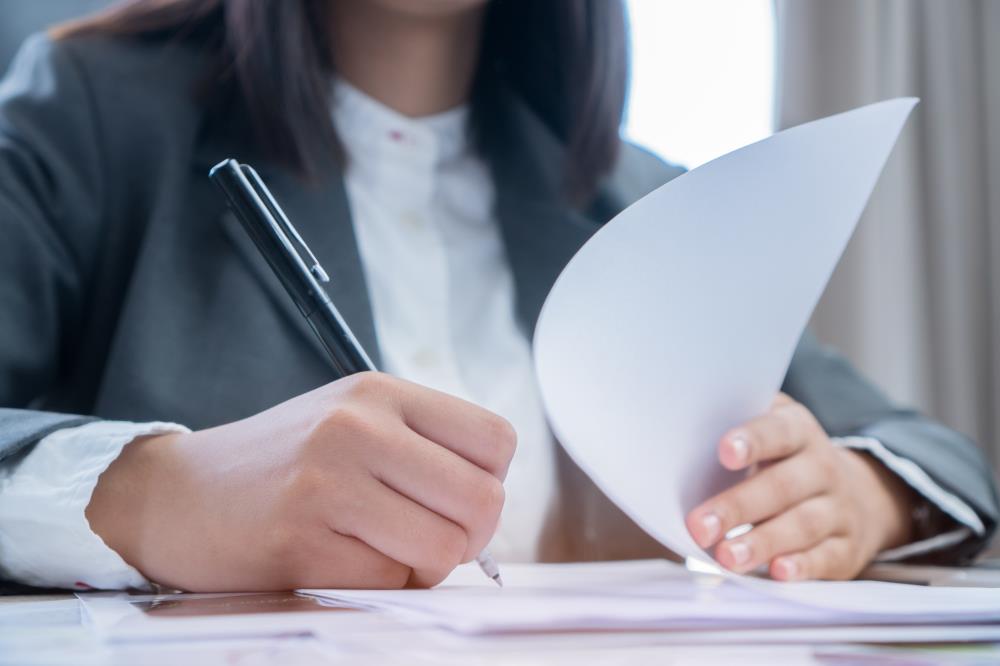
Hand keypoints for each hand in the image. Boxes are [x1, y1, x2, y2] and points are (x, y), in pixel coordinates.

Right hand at [86, 372, 515, 591]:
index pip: (497, 438)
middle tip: (424, 539)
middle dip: (467, 538)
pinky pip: (389, 583)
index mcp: (380, 393)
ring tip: (378, 550)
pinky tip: (338, 563)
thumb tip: (491, 506)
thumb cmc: (279, 465)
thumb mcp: (352, 422)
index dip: (490, 482)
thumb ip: (422, 448)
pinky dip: (377, 586)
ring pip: (444, 549)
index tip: (453, 500)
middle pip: (483, 500)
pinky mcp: (300, 539)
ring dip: (422, 567)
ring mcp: (329, 481)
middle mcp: (359, 427)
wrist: (175, 495)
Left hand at [685, 394, 916, 580]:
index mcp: (798, 431)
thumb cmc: (787, 460)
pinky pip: (825, 558)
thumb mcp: (771, 431)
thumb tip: (678, 434)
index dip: (752, 441)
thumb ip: (732, 428)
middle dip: (738, 507)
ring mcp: (838, 509)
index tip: (724, 453)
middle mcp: (822, 467)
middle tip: (700, 526)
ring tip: (726, 557)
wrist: (861, 493)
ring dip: (762, 543)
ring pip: (801, 524)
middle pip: (781, 486)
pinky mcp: (846, 548)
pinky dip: (802, 566)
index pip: (777, 432)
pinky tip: (776, 572)